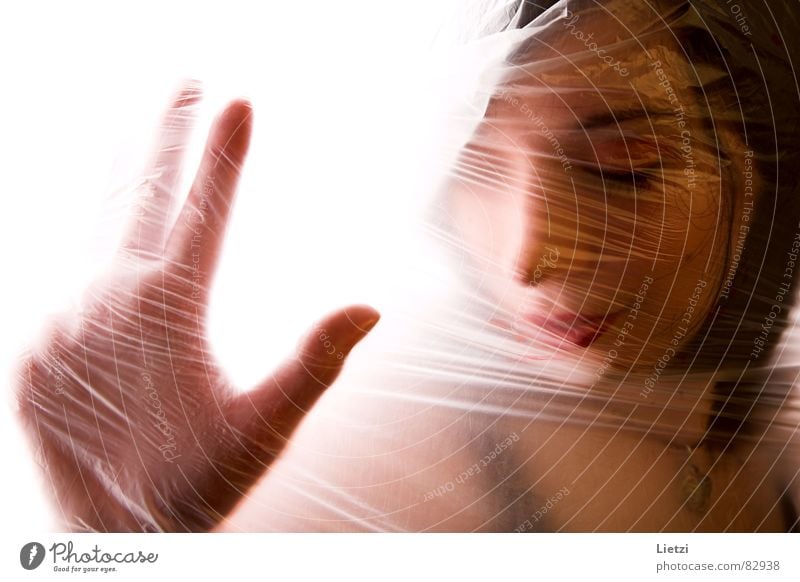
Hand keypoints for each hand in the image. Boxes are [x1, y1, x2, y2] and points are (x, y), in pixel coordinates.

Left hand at [15, 84, 378, 531]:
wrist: (105, 539)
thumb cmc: (192, 484)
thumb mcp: (262, 430)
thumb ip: (312, 363)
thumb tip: (368, 307)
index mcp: (165, 314)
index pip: (202, 212)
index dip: (223, 156)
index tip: (238, 103)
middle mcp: (102, 302)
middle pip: (139, 198)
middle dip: (165, 136)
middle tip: (184, 84)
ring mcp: (58, 320)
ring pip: (92, 225)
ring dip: (121, 170)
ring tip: (140, 122)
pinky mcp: (31, 346)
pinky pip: (62, 271)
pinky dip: (86, 229)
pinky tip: (98, 209)